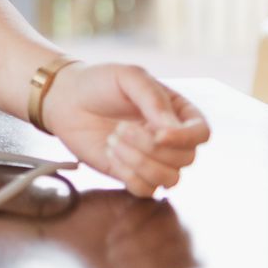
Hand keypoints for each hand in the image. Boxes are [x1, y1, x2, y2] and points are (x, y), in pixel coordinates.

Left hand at [42, 63, 209, 196]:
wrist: (66, 100)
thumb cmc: (99, 83)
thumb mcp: (128, 78)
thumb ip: (153, 98)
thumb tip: (173, 128)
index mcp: (177, 112)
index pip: (201, 134)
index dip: (184, 138)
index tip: (158, 133)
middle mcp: (170, 139)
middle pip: (185, 159)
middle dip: (152, 148)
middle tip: (120, 129)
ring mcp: (152, 159)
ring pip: (169, 179)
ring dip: (140, 163)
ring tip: (113, 140)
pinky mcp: (131, 174)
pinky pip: (146, 190)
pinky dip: (129, 176)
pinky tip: (110, 154)